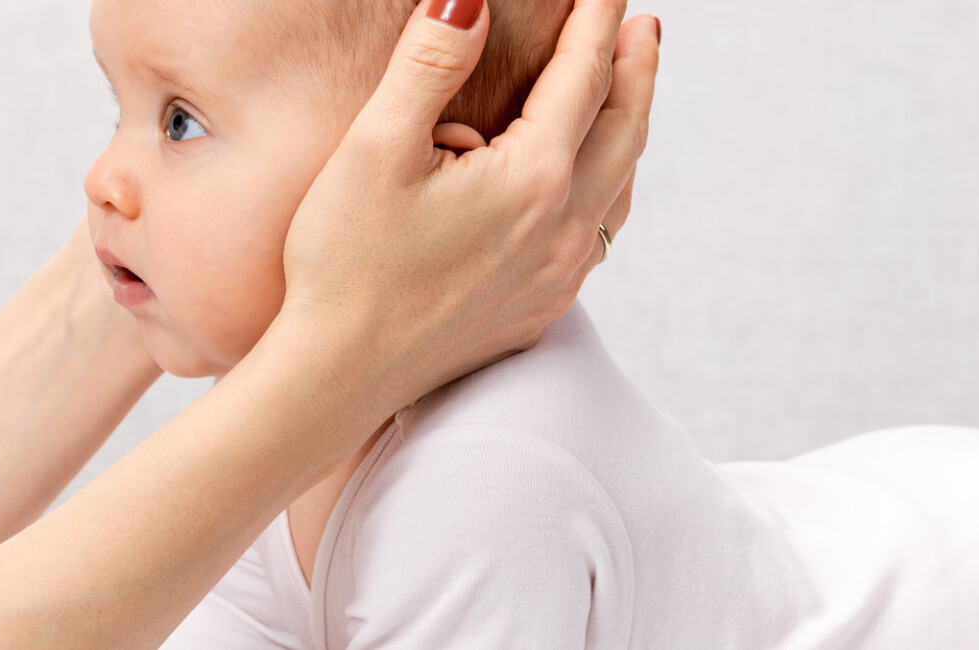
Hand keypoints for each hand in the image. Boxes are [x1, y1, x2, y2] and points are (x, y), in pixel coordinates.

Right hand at [276, 0, 660, 409]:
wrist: (335, 376)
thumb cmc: (343, 262)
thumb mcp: (376, 145)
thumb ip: (431, 63)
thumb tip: (470, 0)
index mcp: (535, 180)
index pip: (585, 78)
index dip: (597, 21)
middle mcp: (565, 231)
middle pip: (625, 130)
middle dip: (636, 70)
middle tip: (642, 26)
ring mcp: (559, 277)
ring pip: (619, 186)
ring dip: (627, 129)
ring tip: (623, 91)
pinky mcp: (540, 308)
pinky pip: (596, 233)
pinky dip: (606, 185)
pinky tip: (586, 179)